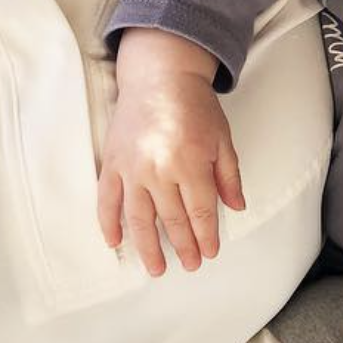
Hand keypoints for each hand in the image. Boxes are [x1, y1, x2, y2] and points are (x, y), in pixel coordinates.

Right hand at [98, 30, 243, 274]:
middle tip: (190, 265)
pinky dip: (109, 223)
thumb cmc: (195, 105)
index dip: (206, 236)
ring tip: (156, 268)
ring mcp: (131, 168)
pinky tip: (116, 242)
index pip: (200, 212)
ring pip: (138, 219)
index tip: (210, 252)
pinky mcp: (112, 162)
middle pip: (171, 220)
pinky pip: (107, 199)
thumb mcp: (222, 138)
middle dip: (183, 246)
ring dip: (147, 248)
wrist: (159, 74)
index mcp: (190, 163)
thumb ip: (229, 175)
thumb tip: (235, 208)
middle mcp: (159, 169)